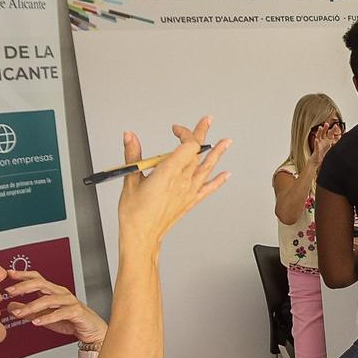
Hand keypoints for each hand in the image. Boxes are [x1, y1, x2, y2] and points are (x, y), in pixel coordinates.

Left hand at [0, 268, 105, 344]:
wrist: (91, 331)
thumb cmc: (71, 321)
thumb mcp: (44, 315)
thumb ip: (29, 311)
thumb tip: (12, 306)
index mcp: (53, 291)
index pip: (37, 278)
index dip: (23, 275)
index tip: (9, 274)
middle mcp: (61, 293)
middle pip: (41, 283)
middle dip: (24, 286)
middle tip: (10, 291)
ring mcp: (69, 301)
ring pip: (48, 299)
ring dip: (31, 306)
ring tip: (19, 313)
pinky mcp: (76, 312)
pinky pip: (60, 313)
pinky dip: (47, 317)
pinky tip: (37, 322)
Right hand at [116, 117, 229, 253]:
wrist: (142, 236)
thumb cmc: (135, 213)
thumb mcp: (130, 179)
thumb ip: (133, 155)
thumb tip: (130, 136)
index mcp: (168, 173)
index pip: (187, 146)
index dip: (185, 133)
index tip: (176, 129)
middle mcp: (182, 181)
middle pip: (197, 153)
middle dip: (202, 135)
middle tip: (208, 121)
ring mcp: (188, 191)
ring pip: (206, 168)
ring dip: (217, 154)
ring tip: (226, 142)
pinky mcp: (189, 201)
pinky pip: (208, 189)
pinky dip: (218, 181)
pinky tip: (225, 175)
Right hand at [311, 121, 342, 164]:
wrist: (317, 161)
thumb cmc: (324, 154)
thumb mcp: (332, 148)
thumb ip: (335, 143)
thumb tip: (342, 139)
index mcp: (327, 140)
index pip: (330, 133)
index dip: (333, 130)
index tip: (336, 126)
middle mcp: (322, 141)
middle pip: (324, 133)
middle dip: (325, 128)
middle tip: (327, 124)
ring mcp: (319, 145)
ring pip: (318, 137)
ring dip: (319, 132)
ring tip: (320, 128)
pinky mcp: (316, 150)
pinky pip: (316, 146)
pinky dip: (316, 143)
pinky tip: (317, 140)